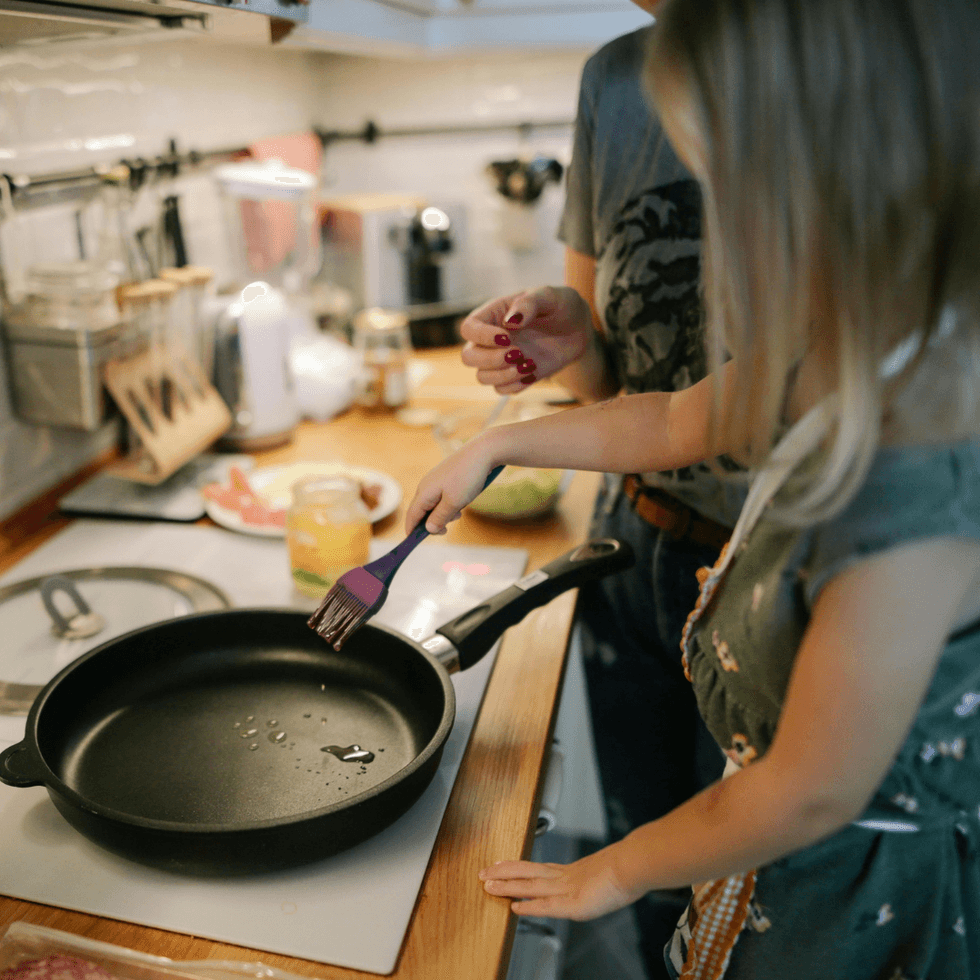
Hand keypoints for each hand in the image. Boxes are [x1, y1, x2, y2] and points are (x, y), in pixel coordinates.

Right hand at [405, 435, 497, 534]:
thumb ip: (439, 517)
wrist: (483, 451)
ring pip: (433, 504)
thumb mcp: (454, 502)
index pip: (411, 516)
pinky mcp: (445, 477)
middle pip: (421, 511)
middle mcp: (426, 486)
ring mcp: (435, 480)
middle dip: (432, 523)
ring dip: (443, 514)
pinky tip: (462, 502)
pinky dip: (449, 504)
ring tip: (459, 513)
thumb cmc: (467, 477)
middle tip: (447, 529)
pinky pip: (441, 496)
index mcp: (424, 492)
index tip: (413, 543)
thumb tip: (427, 529)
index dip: (411, 531)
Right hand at [460, 286, 592, 392]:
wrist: (578, 329)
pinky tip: (533, 372)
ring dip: (503, 375)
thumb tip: (510, 321)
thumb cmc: (561, 306)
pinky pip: (502, 390)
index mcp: (493, 315)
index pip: (469, 328)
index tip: (507, 337)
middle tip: (519, 353)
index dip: (482, 336)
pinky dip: (515, 386)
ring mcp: (501, 360)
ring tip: (529, 364)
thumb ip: (529, 303)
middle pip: (468, 357)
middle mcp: (491, 339)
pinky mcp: (514, 376)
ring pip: (482, 377)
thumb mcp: (550, 296)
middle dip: (491, 359)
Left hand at [479, 847, 641, 920]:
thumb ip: (593, 878)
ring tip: (488, 885)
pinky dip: (529, 906)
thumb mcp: (605, 872)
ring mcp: (566, 889)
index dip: (517, 867)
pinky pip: (546, 905)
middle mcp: (563, 877)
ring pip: (529, 885)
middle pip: (526, 871)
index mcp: (570, 871)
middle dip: (503, 873)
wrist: (633, 865)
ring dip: (507, 886)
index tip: (500, 864)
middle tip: (483, 873)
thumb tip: (597, 880)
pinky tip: (514, 908)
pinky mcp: (573, 903)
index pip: (536, 868)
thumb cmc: (625, 868)